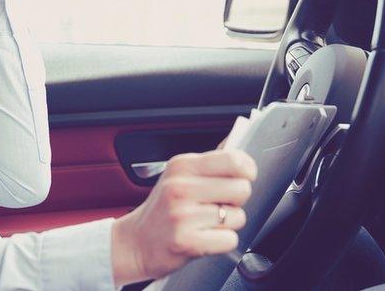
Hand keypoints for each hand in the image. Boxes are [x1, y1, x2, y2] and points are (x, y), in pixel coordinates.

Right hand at [111, 149, 257, 285]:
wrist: (137, 243)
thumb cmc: (163, 209)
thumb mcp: (178, 176)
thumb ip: (208, 162)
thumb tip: (236, 142)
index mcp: (182, 165)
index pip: (234, 160)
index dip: (247, 170)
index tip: (244, 177)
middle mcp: (180, 187)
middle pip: (242, 189)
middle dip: (236, 201)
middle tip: (218, 205)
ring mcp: (182, 215)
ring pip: (238, 217)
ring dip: (228, 224)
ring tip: (207, 223)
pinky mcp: (186, 241)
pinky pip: (229, 240)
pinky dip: (222, 243)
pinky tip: (205, 237)